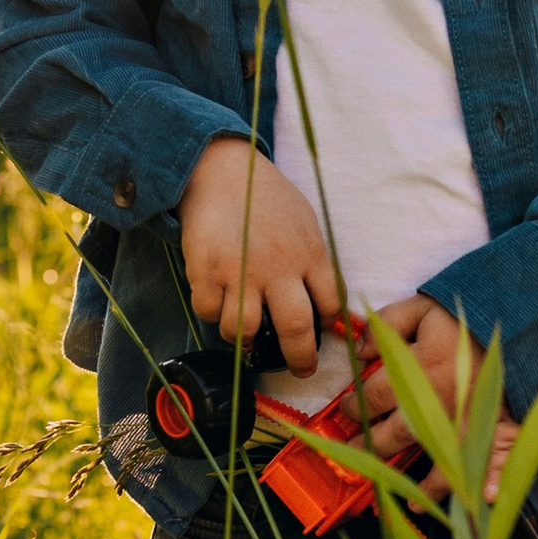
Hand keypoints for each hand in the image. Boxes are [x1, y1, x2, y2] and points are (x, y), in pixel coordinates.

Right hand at [179, 140, 341, 373]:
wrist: (222, 169)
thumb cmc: (267, 199)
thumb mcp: (305, 224)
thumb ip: (314, 264)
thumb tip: (330, 310)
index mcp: (310, 253)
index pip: (331, 304)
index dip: (330, 325)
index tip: (324, 335)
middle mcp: (278, 266)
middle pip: (295, 328)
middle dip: (300, 358)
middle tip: (301, 369)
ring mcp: (240, 270)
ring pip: (242, 330)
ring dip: (242, 338)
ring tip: (244, 332)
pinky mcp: (205, 269)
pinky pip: (208, 311)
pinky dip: (211, 311)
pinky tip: (216, 298)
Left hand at [361, 296, 518, 494]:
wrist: (518, 320)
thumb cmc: (466, 318)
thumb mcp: (421, 309)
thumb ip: (386, 327)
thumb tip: (360, 352)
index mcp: (416, 373)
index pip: (371, 398)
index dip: (353, 406)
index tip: (347, 409)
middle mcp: (437, 404)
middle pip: (393, 436)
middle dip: (371, 445)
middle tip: (359, 450)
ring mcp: (467, 421)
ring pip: (435, 461)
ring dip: (420, 484)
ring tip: (409, 497)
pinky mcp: (497, 428)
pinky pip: (491, 464)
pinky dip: (489, 484)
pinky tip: (480, 500)